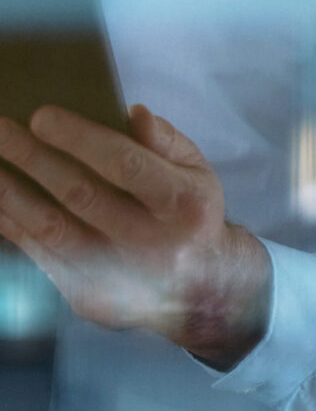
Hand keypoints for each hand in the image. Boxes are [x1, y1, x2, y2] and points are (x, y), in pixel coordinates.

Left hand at [0, 105, 269, 368]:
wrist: (200, 290)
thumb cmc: (190, 215)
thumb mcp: (197, 173)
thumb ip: (166, 141)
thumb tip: (132, 113)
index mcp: (185, 205)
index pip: (127, 166)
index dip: (82, 139)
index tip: (41, 116)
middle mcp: (153, 243)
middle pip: (82, 195)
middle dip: (34, 159)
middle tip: (1, 130)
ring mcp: (119, 276)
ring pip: (52, 230)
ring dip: (12, 194)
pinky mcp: (90, 297)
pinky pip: (40, 256)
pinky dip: (14, 226)